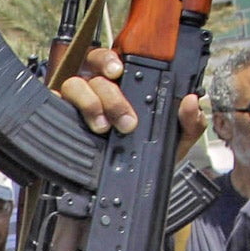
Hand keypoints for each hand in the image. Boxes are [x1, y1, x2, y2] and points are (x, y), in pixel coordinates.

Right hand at [56, 45, 206, 158]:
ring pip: (75, 85)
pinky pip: (57, 105)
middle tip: (126, 122)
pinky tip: (82, 126)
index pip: (115, 60)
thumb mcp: (175, 141)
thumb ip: (189, 122)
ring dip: (90, 103)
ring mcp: (79, 102)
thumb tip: (192, 102)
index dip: (112, 60)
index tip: (119, 71)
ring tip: (103, 128)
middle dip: (111, 95)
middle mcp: (100, 88)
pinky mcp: (63, 116)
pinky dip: (68, 111)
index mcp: (125, 85)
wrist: (127, 190)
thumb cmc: (147, 158)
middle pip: (95, 72)